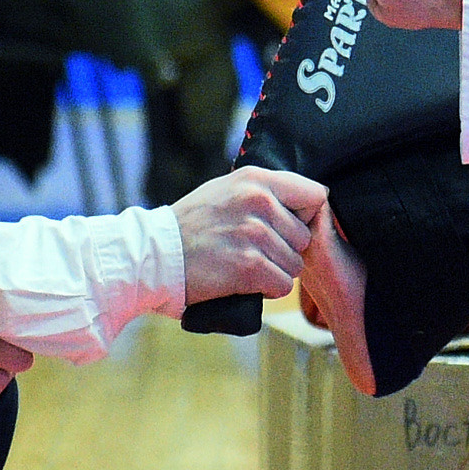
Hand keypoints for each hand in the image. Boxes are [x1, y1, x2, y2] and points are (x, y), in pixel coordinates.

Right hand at [173, 166, 326, 303]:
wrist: (153, 256)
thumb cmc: (190, 226)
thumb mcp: (226, 190)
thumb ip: (263, 192)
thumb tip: (304, 201)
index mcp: (256, 179)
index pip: (315, 195)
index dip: (304, 217)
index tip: (284, 228)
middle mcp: (259, 201)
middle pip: (305, 237)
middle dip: (286, 250)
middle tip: (253, 251)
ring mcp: (254, 233)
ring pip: (295, 264)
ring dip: (274, 271)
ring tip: (243, 265)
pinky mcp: (248, 266)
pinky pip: (282, 285)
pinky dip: (266, 290)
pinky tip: (243, 281)